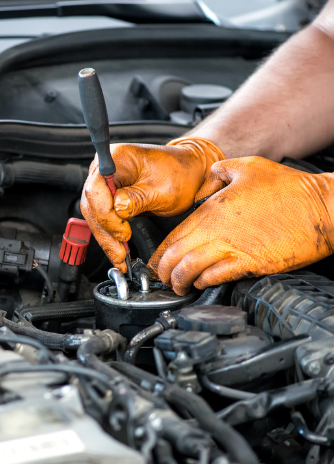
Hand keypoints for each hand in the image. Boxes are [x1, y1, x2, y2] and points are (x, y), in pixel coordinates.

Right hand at [80, 138, 224, 272]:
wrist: (188, 174)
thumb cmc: (179, 174)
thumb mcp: (162, 189)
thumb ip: (137, 199)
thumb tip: (118, 210)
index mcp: (117, 158)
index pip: (97, 189)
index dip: (107, 214)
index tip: (123, 232)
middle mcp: (105, 169)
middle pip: (92, 204)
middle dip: (105, 232)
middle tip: (119, 253)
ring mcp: (106, 183)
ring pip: (94, 215)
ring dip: (106, 238)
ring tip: (119, 257)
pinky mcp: (109, 197)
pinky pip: (103, 218)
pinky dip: (110, 235)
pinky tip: (118, 249)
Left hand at [148, 157, 333, 294]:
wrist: (323, 208)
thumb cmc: (288, 188)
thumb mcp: (247, 167)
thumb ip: (218, 173)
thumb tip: (204, 182)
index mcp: (212, 209)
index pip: (174, 235)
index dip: (160, 253)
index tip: (155, 262)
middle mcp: (217, 230)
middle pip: (176, 256)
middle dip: (163, 271)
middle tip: (160, 278)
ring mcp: (234, 248)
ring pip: (192, 269)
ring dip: (180, 281)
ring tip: (177, 286)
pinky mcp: (251, 263)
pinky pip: (218, 277)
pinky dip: (204, 282)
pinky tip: (201, 283)